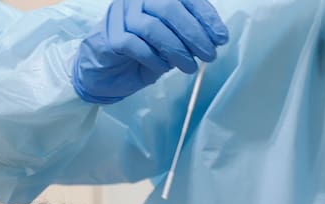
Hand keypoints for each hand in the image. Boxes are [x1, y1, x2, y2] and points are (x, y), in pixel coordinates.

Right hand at [72, 0, 228, 103]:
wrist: (104, 74)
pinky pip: (135, 44)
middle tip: (209, 55)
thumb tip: (213, 40)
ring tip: (190, 67)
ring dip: (177, 49)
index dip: (205, 16)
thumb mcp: (169, 44)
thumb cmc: (139, 56)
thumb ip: (186, 36)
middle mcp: (135, 0)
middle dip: (194, 33)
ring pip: (153, 27)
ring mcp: (119, 16)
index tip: (221, 37)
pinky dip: (154, 58)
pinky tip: (163, 69)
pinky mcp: (109, 36)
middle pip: (170, 8)